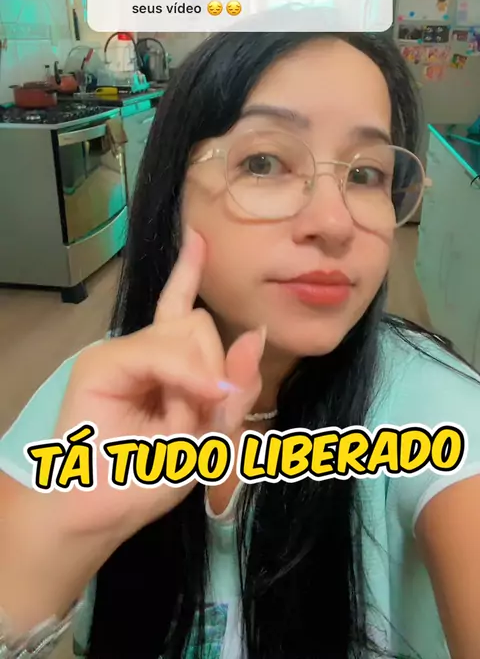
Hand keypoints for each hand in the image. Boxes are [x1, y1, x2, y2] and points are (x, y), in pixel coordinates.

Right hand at [50, 228, 263, 541]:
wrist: (97, 514)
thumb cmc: (147, 479)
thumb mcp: (210, 439)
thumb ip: (235, 389)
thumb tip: (257, 333)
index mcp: (167, 366)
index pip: (185, 312)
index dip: (190, 272)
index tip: (197, 237)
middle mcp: (145, 350)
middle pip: (201, 326)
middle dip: (216, 370)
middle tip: (199, 421)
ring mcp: (123, 352)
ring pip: (187, 334)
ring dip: (199, 384)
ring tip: (178, 429)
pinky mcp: (102, 363)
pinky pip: (160, 352)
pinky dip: (183, 377)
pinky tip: (190, 403)